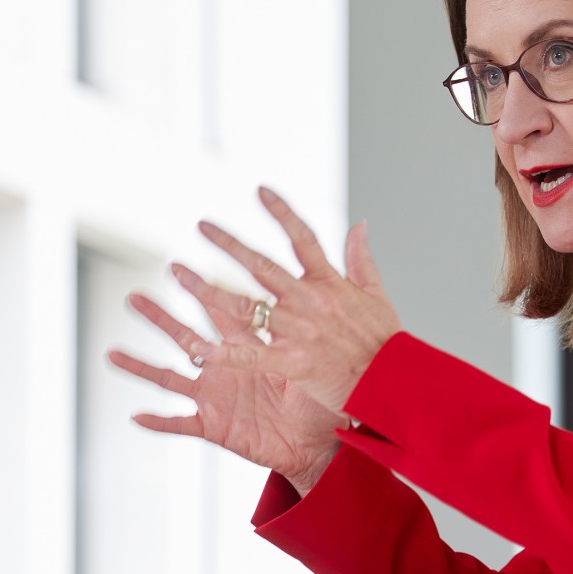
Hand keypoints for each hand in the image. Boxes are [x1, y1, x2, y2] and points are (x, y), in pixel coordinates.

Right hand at [108, 267, 348, 495]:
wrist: (323, 443)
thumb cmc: (322, 398)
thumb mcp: (314, 354)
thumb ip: (307, 320)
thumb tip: (320, 281)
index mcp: (248, 348)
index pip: (218, 313)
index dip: (198, 291)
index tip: (176, 267)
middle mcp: (225, 369)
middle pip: (185, 337)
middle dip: (158, 318)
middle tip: (134, 297)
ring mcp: (216, 398)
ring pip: (171, 378)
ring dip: (141, 366)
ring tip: (113, 354)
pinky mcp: (215, 428)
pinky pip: (181, 426)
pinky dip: (160, 422)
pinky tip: (136, 417)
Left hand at [196, 188, 401, 416]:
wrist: (392, 383)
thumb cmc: (385, 343)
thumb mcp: (377, 293)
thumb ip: (362, 257)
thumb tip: (359, 225)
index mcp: (328, 282)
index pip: (302, 237)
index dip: (281, 212)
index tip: (260, 190)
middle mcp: (308, 300)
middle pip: (261, 265)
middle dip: (228, 244)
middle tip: (202, 226)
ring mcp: (297, 330)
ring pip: (245, 304)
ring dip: (208, 288)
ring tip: (179, 274)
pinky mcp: (291, 361)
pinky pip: (248, 355)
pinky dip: (221, 353)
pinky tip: (195, 348)